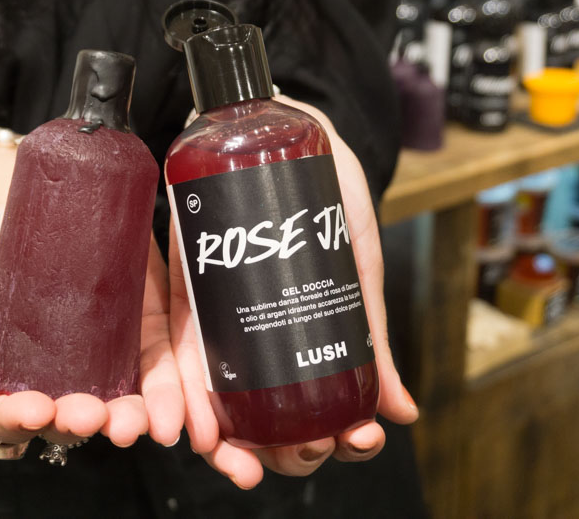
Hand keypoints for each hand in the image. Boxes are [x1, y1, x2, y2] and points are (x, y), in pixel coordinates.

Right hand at [0, 206, 184, 449]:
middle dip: (81, 422)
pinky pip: (159, 370)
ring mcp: (105, 358)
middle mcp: (60, 380)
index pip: (11, 416)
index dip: (21, 419)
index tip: (33, 409)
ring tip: (136, 424)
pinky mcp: (144, 332)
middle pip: (71, 417)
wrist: (46, 194)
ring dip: (131, 420)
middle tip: (89, 415)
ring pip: (120, 403)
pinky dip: (169, 396)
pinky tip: (175, 414)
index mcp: (8, 380)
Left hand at [169, 96, 417, 488]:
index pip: (326, 407)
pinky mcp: (182, 298)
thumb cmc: (323, 190)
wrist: (270, 127)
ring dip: (223, 442)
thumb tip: (403, 412)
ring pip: (218, 403)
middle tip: (304, 450)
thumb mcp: (356, 255)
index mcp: (310, 337)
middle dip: (284, 452)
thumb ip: (371, 326)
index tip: (356, 438)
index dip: (343, 437)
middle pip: (270, 418)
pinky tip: (190, 424)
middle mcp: (264, 340)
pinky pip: (175, 359)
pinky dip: (181, 398)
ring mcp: (222, 323)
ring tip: (241, 452)